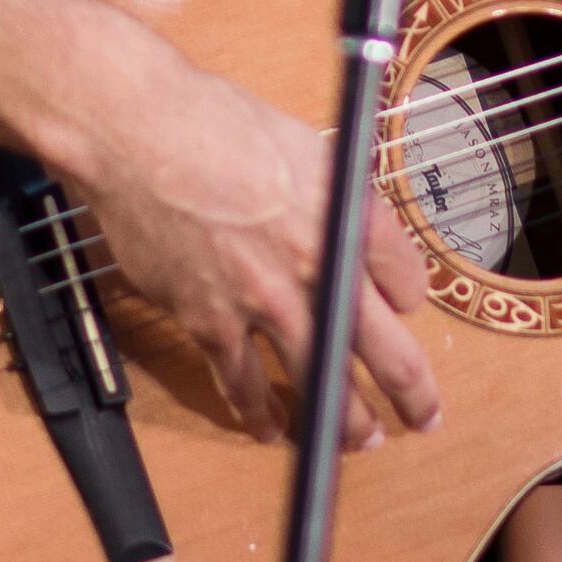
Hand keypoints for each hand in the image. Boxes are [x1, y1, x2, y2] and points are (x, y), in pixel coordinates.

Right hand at [62, 40, 440, 447]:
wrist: (138, 134)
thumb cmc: (213, 123)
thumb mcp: (304, 144)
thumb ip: (337, 195)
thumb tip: (354, 231)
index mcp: (349, 214)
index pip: (408, 282)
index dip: (409, 300)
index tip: (404, 311)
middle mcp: (318, 264)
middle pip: (387, 350)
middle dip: (412, 393)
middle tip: (423, 415)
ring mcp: (265, 299)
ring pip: (321, 381)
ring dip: (347, 421)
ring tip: (361, 438)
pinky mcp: (211, 320)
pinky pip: (242, 382)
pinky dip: (258, 412)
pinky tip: (271, 428)